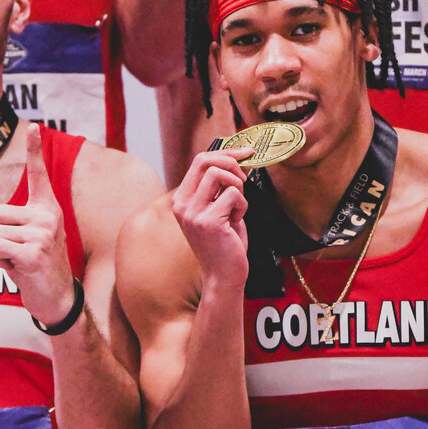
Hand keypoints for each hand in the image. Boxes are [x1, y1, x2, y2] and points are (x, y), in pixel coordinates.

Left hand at [0, 126, 76, 328]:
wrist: (58, 299)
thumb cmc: (35, 267)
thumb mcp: (15, 243)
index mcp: (47, 209)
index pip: (38, 175)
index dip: (35, 150)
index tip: (34, 126)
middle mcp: (48, 217)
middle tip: (20, 253)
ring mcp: (42, 235)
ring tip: (20, 263)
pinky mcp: (33, 254)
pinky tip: (19, 271)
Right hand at [170, 145, 249, 294]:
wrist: (223, 276)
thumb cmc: (225, 243)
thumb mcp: (219, 209)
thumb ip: (221, 187)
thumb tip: (240, 159)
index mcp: (182, 199)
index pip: (199, 161)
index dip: (225, 153)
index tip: (245, 152)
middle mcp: (182, 204)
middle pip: (205, 161)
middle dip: (231, 163)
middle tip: (244, 179)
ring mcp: (192, 212)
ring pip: (219, 174)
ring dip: (237, 186)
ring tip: (238, 206)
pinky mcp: (208, 221)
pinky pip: (233, 195)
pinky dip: (242, 205)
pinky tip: (237, 221)